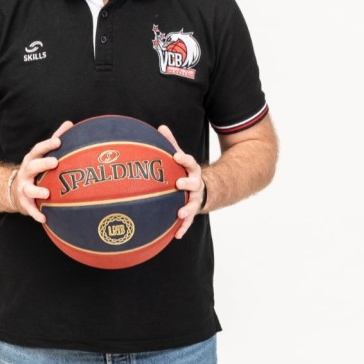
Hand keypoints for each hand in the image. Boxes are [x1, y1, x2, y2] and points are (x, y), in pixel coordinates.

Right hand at [9, 120, 73, 220]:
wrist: (13, 190)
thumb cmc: (35, 170)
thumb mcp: (42, 155)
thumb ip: (56, 139)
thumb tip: (70, 123)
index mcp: (32, 160)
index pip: (38, 149)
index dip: (48, 145)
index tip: (59, 141)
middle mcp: (26, 172)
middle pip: (32, 166)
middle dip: (42, 164)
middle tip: (55, 162)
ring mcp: (23, 188)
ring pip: (28, 189)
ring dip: (37, 191)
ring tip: (47, 193)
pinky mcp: (24, 203)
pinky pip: (29, 209)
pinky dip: (35, 214)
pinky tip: (44, 218)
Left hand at [158, 124, 204, 239]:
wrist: (203, 190)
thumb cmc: (184, 171)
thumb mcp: (179, 157)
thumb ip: (171, 144)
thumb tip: (160, 127)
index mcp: (191, 170)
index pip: (189, 162)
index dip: (184, 159)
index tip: (176, 156)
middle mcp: (196, 184)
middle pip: (194, 183)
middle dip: (188, 184)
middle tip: (178, 184)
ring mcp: (195, 199)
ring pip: (193, 204)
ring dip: (187, 209)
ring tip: (179, 213)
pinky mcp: (193, 212)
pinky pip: (188, 222)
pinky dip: (183, 228)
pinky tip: (176, 235)